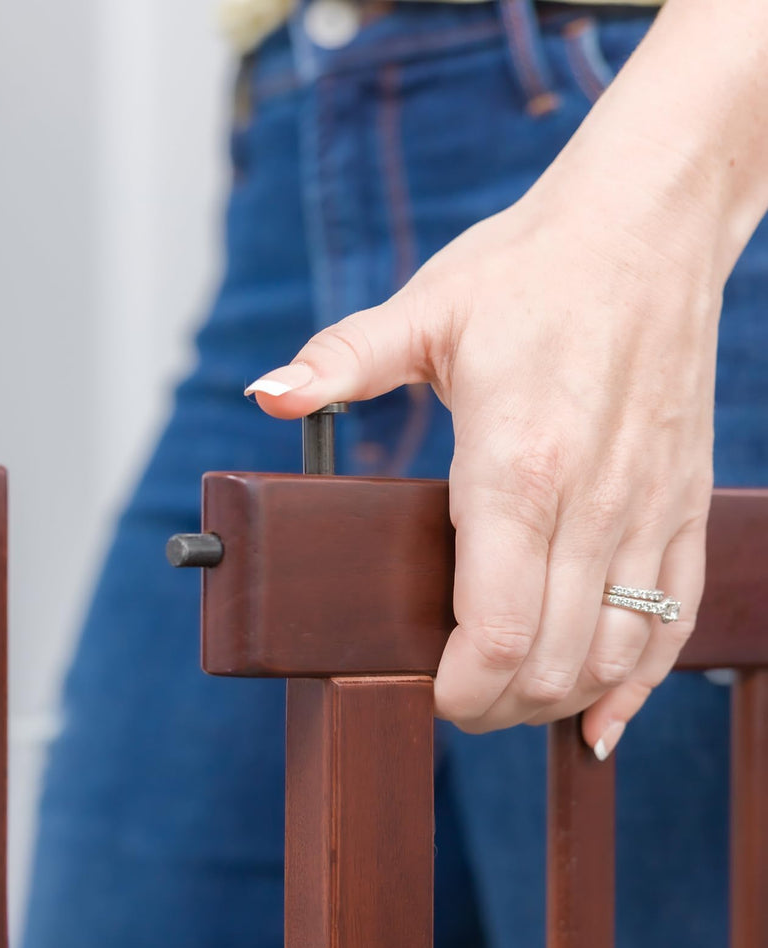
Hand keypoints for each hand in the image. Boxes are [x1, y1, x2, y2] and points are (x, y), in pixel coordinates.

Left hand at [247, 184, 717, 757]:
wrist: (648, 227)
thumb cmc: (530, 271)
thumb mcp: (425, 311)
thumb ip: (342, 363)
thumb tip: (266, 396)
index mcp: (516, 466)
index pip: (491, 629)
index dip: (456, 689)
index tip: (423, 694)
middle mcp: (593, 501)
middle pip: (548, 661)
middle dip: (494, 706)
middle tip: (451, 703)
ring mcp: (648, 507)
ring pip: (615, 653)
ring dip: (557, 698)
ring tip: (509, 701)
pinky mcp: (684, 502)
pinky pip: (678, 617)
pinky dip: (639, 682)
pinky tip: (604, 717)